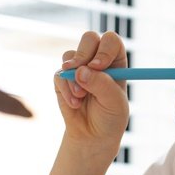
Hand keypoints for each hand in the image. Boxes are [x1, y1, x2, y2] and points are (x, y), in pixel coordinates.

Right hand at [54, 31, 129, 145]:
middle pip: (89, 38)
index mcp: (116, 61)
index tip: (98, 66)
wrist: (92, 136)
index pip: (111, 41)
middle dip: (83, 55)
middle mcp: (97, 58)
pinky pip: (59, 75)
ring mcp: (78, 66)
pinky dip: (66, 90)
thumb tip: (80, 71)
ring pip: (70, 55)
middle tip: (80, 73)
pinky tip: (74, 104)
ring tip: (81, 97)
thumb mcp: (113, 103)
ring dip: (74, 79)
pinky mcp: (62, 78)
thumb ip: (100, 85)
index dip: (104, 50)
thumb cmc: (110, 117)